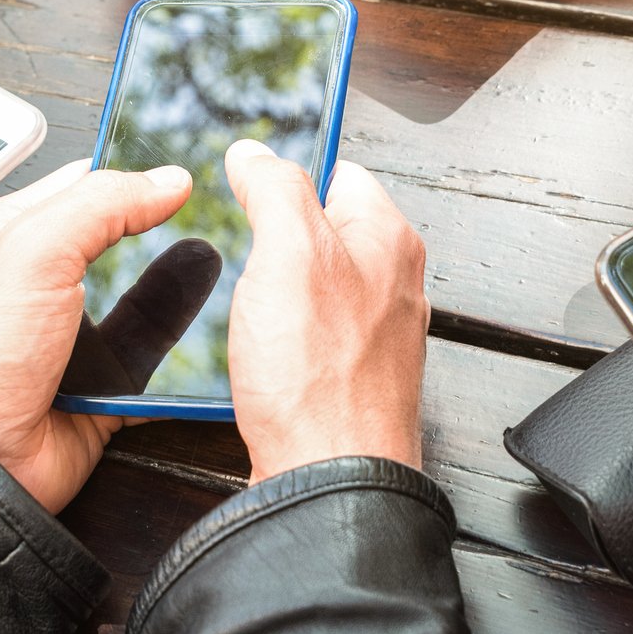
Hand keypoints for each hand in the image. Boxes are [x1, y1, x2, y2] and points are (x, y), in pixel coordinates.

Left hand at [0, 161, 196, 512]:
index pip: (87, 181)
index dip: (134, 170)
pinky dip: (185, 345)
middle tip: (222, 208)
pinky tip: (217, 328)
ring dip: (185, 284)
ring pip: (147, 296)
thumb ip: (101, 203)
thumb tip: (167, 179)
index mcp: (18, 232)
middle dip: (168, 226)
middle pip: (124, 238)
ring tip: (233, 262)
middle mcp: (46, 280)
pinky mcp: (102, 382)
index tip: (185, 166)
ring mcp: (76, 333)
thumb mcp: (35, 251)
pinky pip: (156, 355)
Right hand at [222, 140, 428, 483]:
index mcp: (389, 238)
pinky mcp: (348, 379)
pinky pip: (306, 338)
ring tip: (247, 312)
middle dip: (273, 240)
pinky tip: (255, 355)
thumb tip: (255, 153)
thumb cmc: (320, 376)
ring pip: (309, 288)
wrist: (330, 480)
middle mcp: (391, 283)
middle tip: (241, 257)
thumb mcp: (288, 250)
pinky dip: (276, 340)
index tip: (247, 186)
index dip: (287, 175)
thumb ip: (274, 188)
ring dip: (270, 295)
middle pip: (320, 232)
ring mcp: (372, 334)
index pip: (337, 172)